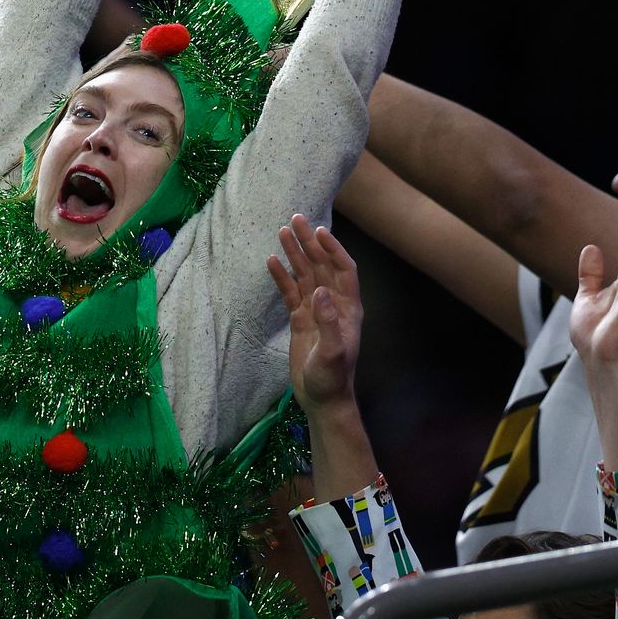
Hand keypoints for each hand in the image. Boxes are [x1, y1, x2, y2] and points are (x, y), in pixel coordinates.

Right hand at [266, 215, 363, 415]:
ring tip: (281, 232)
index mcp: (347, 308)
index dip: (333, 249)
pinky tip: (270, 261)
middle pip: (322, 265)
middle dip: (310, 242)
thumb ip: (329, 322)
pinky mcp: (300, 320)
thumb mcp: (333, 353)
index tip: (320, 231)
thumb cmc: (332, 378)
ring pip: (304, 275)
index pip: (343, 269)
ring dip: (294, 253)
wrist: (322, 399)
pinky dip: (281, 276)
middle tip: (296, 219)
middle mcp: (332, 304)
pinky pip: (290, 292)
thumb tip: (319, 291)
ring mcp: (315, 310)